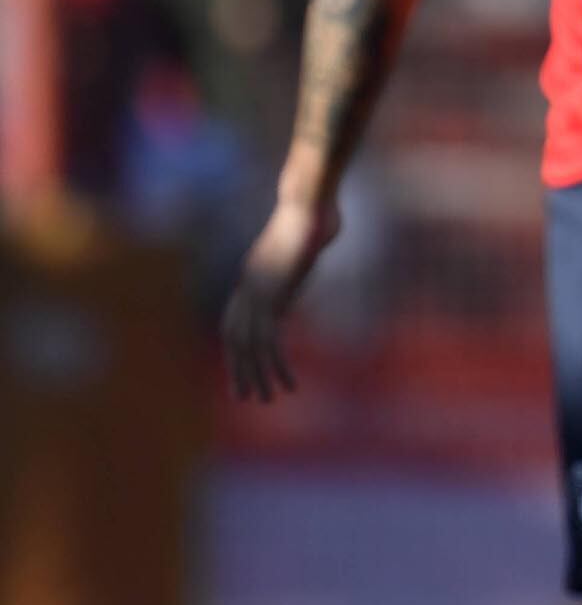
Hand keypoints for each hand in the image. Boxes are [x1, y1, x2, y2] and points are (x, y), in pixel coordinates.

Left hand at [222, 197, 340, 401]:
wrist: (307, 204)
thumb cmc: (317, 212)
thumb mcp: (312, 234)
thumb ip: (310, 244)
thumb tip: (324, 231)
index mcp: (253, 275)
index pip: (235, 319)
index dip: (238, 347)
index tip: (245, 368)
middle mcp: (248, 287)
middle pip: (234, 338)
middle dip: (239, 369)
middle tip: (245, 397)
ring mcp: (256, 294)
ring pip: (248, 347)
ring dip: (257, 376)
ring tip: (268, 400)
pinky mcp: (271, 300)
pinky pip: (268, 342)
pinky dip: (276, 367)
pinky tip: (289, 384)